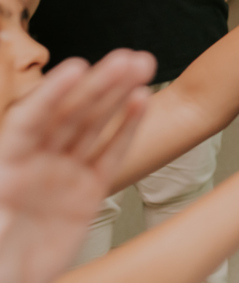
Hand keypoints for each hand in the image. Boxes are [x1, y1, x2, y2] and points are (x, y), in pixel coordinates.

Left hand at [0, 48, 154, 282]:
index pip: (30, 120)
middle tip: (128, 59)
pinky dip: (128, 127)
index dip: (52, 93)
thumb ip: (3, 219)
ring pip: (94, 126)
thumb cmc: (1, 261)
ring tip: (142, 66)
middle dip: (99, 84)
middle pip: (70, 115)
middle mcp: (36, 163)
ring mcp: (64, 175)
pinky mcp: (88, 191)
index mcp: (7, 167)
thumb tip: (10, 197)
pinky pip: (110, 153)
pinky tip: (141, 101)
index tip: (77, 68)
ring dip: (118, 94)